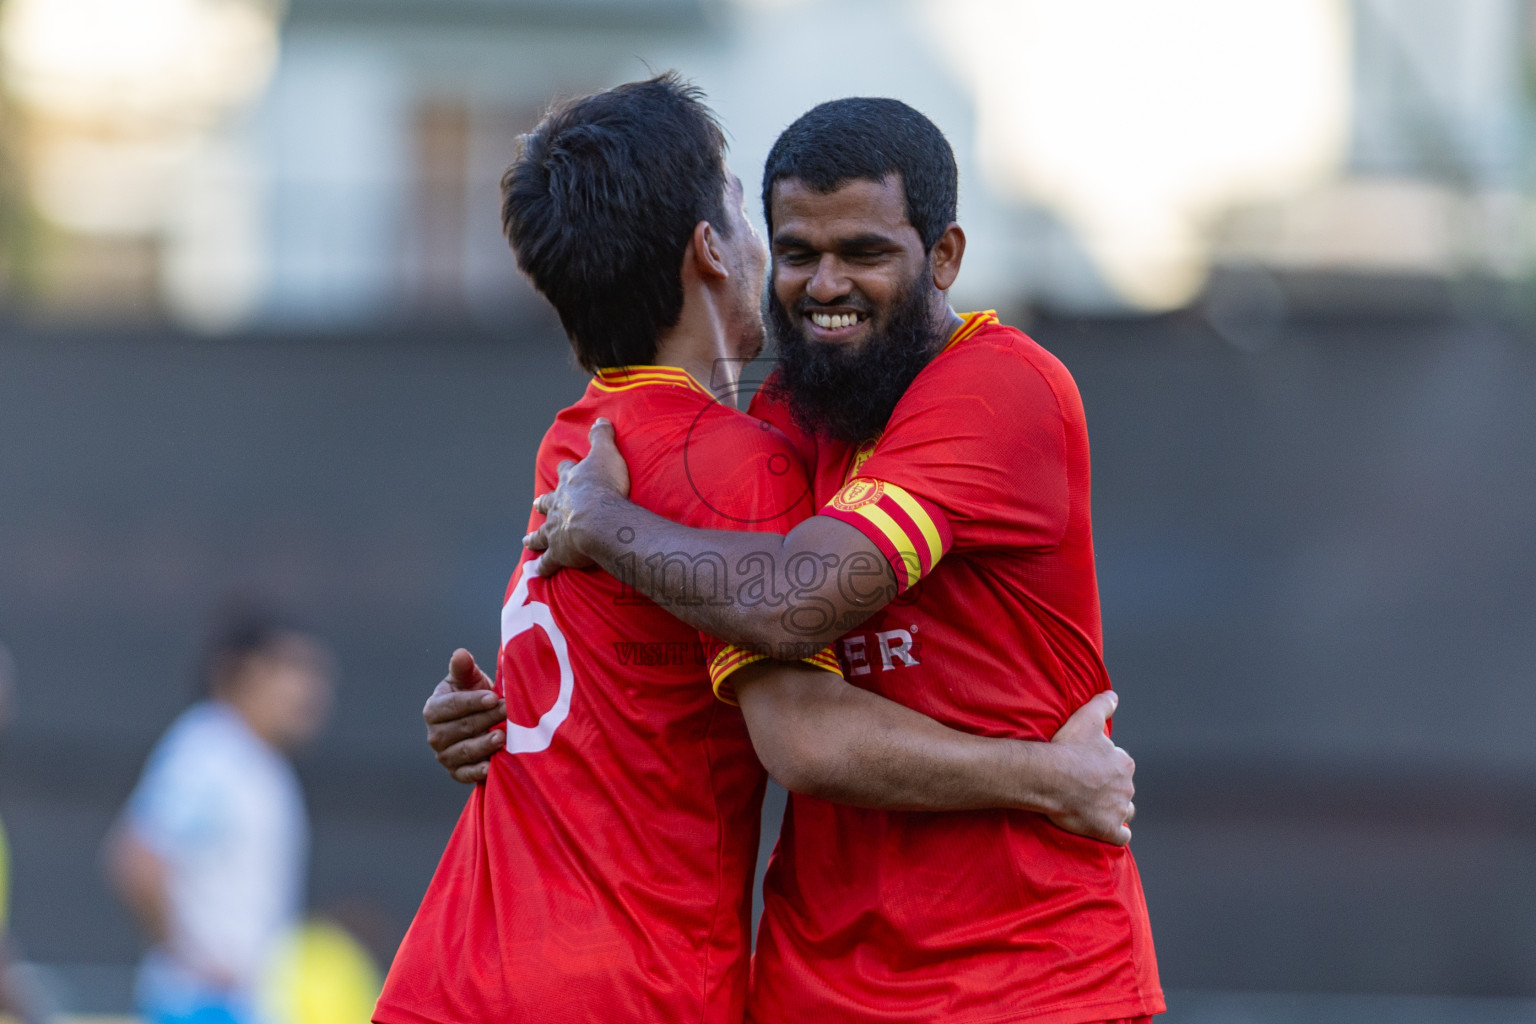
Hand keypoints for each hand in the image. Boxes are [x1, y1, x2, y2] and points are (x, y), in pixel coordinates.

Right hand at [424, 649, 505, 783]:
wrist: (484, 721)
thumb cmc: (475, 696)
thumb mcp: (470, 680)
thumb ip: (464, 668)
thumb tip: (461, 654)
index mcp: (434, 709)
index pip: (450, 705)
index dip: (472, 702)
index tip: (493, 697)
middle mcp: (435, 734)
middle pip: (460, 728)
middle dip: (486, 719)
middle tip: (507, 712)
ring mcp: (444, 755)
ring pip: (463, 751)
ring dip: (483, 745)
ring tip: (502, 737)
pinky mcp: (456, 772)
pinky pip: (465, 774)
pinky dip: (477, 772)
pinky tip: (492, 767)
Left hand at [524, 418, 630, 576]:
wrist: (599, 520)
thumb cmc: (605, 487)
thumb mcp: (606, 454)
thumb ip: (602, 437)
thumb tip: (601, 418)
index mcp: (571, 483)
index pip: (565, 472)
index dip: (565, 470)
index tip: (562, 467)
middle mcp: (558, 506)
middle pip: (547, 503)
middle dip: (542, 504)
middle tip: (536, 504)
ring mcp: (556, 530)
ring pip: (541, 534)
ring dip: (535, 537)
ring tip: (527, 541)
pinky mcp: (560, 553)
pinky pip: (549, 562)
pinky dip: (543, 567)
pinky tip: (537, 573)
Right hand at [1045, 691, 1134, 845]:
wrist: (1050, 777)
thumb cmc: (1067, 748)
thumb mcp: (1086, 718)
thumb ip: (1103, 705)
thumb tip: (1113, 695)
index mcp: (1124, 762)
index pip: (1121, 765)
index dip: (1105, 766)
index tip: (1088, 767)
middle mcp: (1127, 786)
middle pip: (1123, 788)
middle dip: (1111, 789)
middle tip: (1087, 788)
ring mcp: (1118, 810)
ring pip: (1125, 811)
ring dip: (1116, 810)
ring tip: (1097, 809)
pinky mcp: (1108, 830)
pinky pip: (1121, 837)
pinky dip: (1116, 834)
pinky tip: (1106, 831)